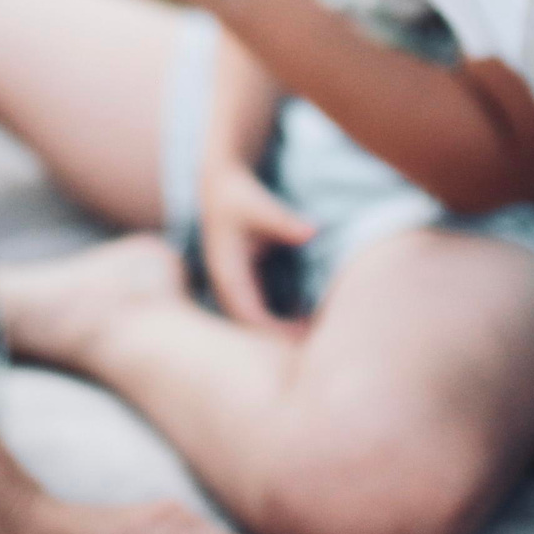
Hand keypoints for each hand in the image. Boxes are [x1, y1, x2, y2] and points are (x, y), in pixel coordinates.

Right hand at [197, 153, 315, 329]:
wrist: (219, 184)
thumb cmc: (239, 196)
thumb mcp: (261, 206)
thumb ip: (284, 221)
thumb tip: (312, 232)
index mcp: (227, 273)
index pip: (249, 315)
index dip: (273, 332)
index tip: (303, 339)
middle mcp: (227, 285)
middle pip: (249, 327)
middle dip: (278, 340)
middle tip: (314, 349)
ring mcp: (233, 286)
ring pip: (252, 322)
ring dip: (277, 333)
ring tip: (312, 342)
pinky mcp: (242, 283)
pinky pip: (258, 311)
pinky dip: (278, 320)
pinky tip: (303, 322)